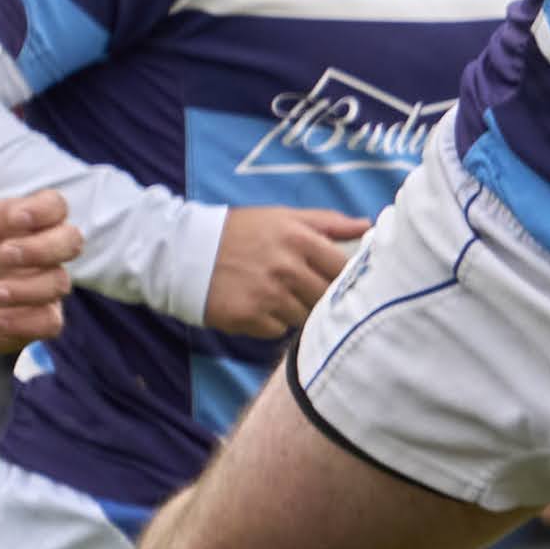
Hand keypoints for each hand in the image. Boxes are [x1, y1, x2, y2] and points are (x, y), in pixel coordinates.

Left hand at [0, 140, 78, 349]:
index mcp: (27, 220)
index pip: (56, 207)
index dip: (43, 212)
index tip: (13, 218)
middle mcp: (44, 250)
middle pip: (72, 242)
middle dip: (41, 250)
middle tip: (2, 255)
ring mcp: (45, 284)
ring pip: (59, 283)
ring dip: (25, 290)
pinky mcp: (40, 317)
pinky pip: (51, 322)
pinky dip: (25, 323)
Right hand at [203, 205, 368, 338]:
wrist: (181, 252)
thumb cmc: (238, 232)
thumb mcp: (281, 217)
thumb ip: (327, 222)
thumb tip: (367, 225)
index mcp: (299, 239)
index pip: (344, 270)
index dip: (344, 279)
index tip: (337, 281)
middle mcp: (286, 268)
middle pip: (326, 298)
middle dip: (318, 297)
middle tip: (300, 289)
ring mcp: (268, 295)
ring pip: (305, 318)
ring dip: (294, 311)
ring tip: (274, 295)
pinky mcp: (249, 317)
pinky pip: (278, 331)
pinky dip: (271, 324)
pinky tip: (256, 306)